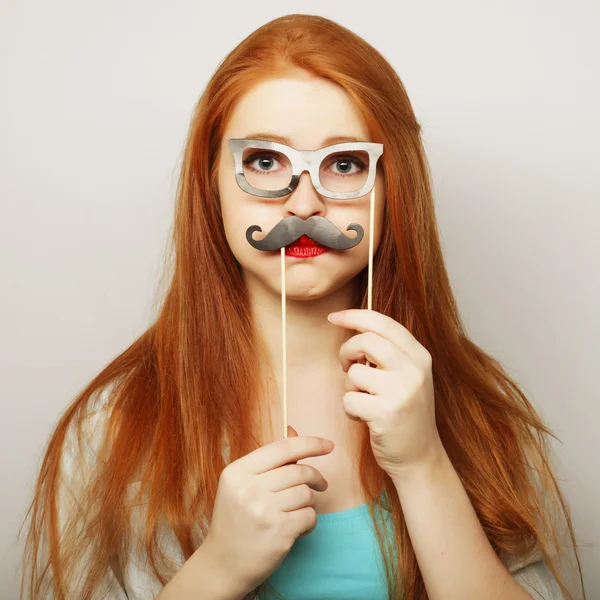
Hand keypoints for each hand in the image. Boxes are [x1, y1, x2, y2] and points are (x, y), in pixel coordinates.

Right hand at [204, 426, 333, 590]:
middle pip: (298, 471)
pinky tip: (297, 528)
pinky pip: (309, 516)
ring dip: (310, 501)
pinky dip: (309, 521)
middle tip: (321, 484)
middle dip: (316, 477)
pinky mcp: (278, 532)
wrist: (222, 564)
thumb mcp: (242, 484)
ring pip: (306, 493)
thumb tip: (294, 430)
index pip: (282, 448)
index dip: (310, 443)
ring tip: (298, 510)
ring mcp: (263, 511)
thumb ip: (269, 460)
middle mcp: (248, 489)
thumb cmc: (236, 520)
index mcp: (238, 472)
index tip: (328, 445)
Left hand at [328, 309, 444, 479]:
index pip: (383, 323)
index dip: (354, 316)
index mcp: (419, 356)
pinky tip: (364, 418)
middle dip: (347, 352)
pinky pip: (349, 399)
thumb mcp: (406, 376)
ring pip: (354, 372)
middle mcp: (414, 370)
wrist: (420, 457)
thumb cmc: (404, 412)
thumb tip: (354, 327)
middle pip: (366, 341)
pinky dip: (350, 409)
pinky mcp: (386, 414)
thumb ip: (388, 352)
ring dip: (349, 387)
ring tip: (364, 401)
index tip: (334, 317)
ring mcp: (402, 392)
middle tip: (346, 367)